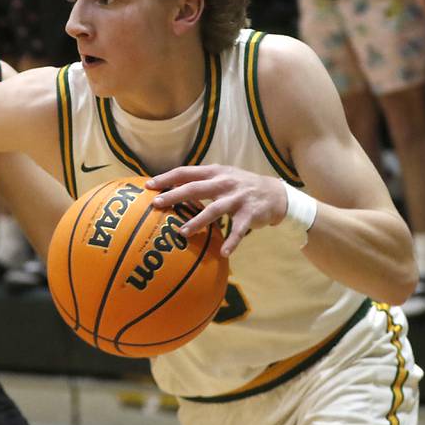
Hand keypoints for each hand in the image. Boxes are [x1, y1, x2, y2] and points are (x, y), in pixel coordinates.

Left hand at [145, 165, 286, 256]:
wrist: (276, 193)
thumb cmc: (241, 185)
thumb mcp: (222, 175)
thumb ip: (200, 180)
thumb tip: (170, 186)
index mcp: (214, 172)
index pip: (186, 172)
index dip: (167, 178)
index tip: (149, 185)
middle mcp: (224, 183)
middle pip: (195, 189)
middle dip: (174, 196)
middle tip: (156, 204)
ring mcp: (237, 198)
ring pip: (214, 210)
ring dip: (197, 222)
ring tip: (182, 233)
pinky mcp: (250, 214)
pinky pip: (238, 230)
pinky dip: (231, 242)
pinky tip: (223, 253)